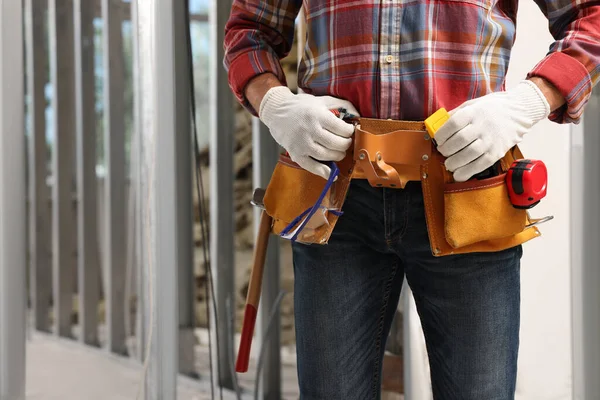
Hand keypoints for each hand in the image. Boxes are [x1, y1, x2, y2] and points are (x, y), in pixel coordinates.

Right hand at [259, 86, 358, 178]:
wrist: (276, 112)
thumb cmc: (301, 106)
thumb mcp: (321, 100)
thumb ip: (342, 105)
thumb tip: (358, 115)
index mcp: (317, 115)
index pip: (341, 128)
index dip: (349, 131)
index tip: (349, 131)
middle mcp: (309, 130)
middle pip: (336, 144)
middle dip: (346, 145)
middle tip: (345, 142)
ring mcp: (302, 143)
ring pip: (327, 155)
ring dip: (338, 156)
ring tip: (339, 152)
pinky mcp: (295, 153)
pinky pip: (311, 166)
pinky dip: (323, 172)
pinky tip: (331, 173)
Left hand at [435, 80, 550, 181]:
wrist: (520, 111)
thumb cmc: (492, 108)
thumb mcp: (472, 104)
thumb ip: (455, 114)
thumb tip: (438, 126)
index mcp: (473, 112)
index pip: (453, 124)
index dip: (441, 135)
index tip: (438, 140)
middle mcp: (482, 126)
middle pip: (459, 141)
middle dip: (446, 150)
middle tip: (444, 152)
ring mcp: (491, 140)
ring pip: (468, 154)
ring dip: (454, 162)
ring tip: (449, 164)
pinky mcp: (497, 152)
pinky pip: (481, 165)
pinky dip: (467, 172)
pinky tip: (459, 174)